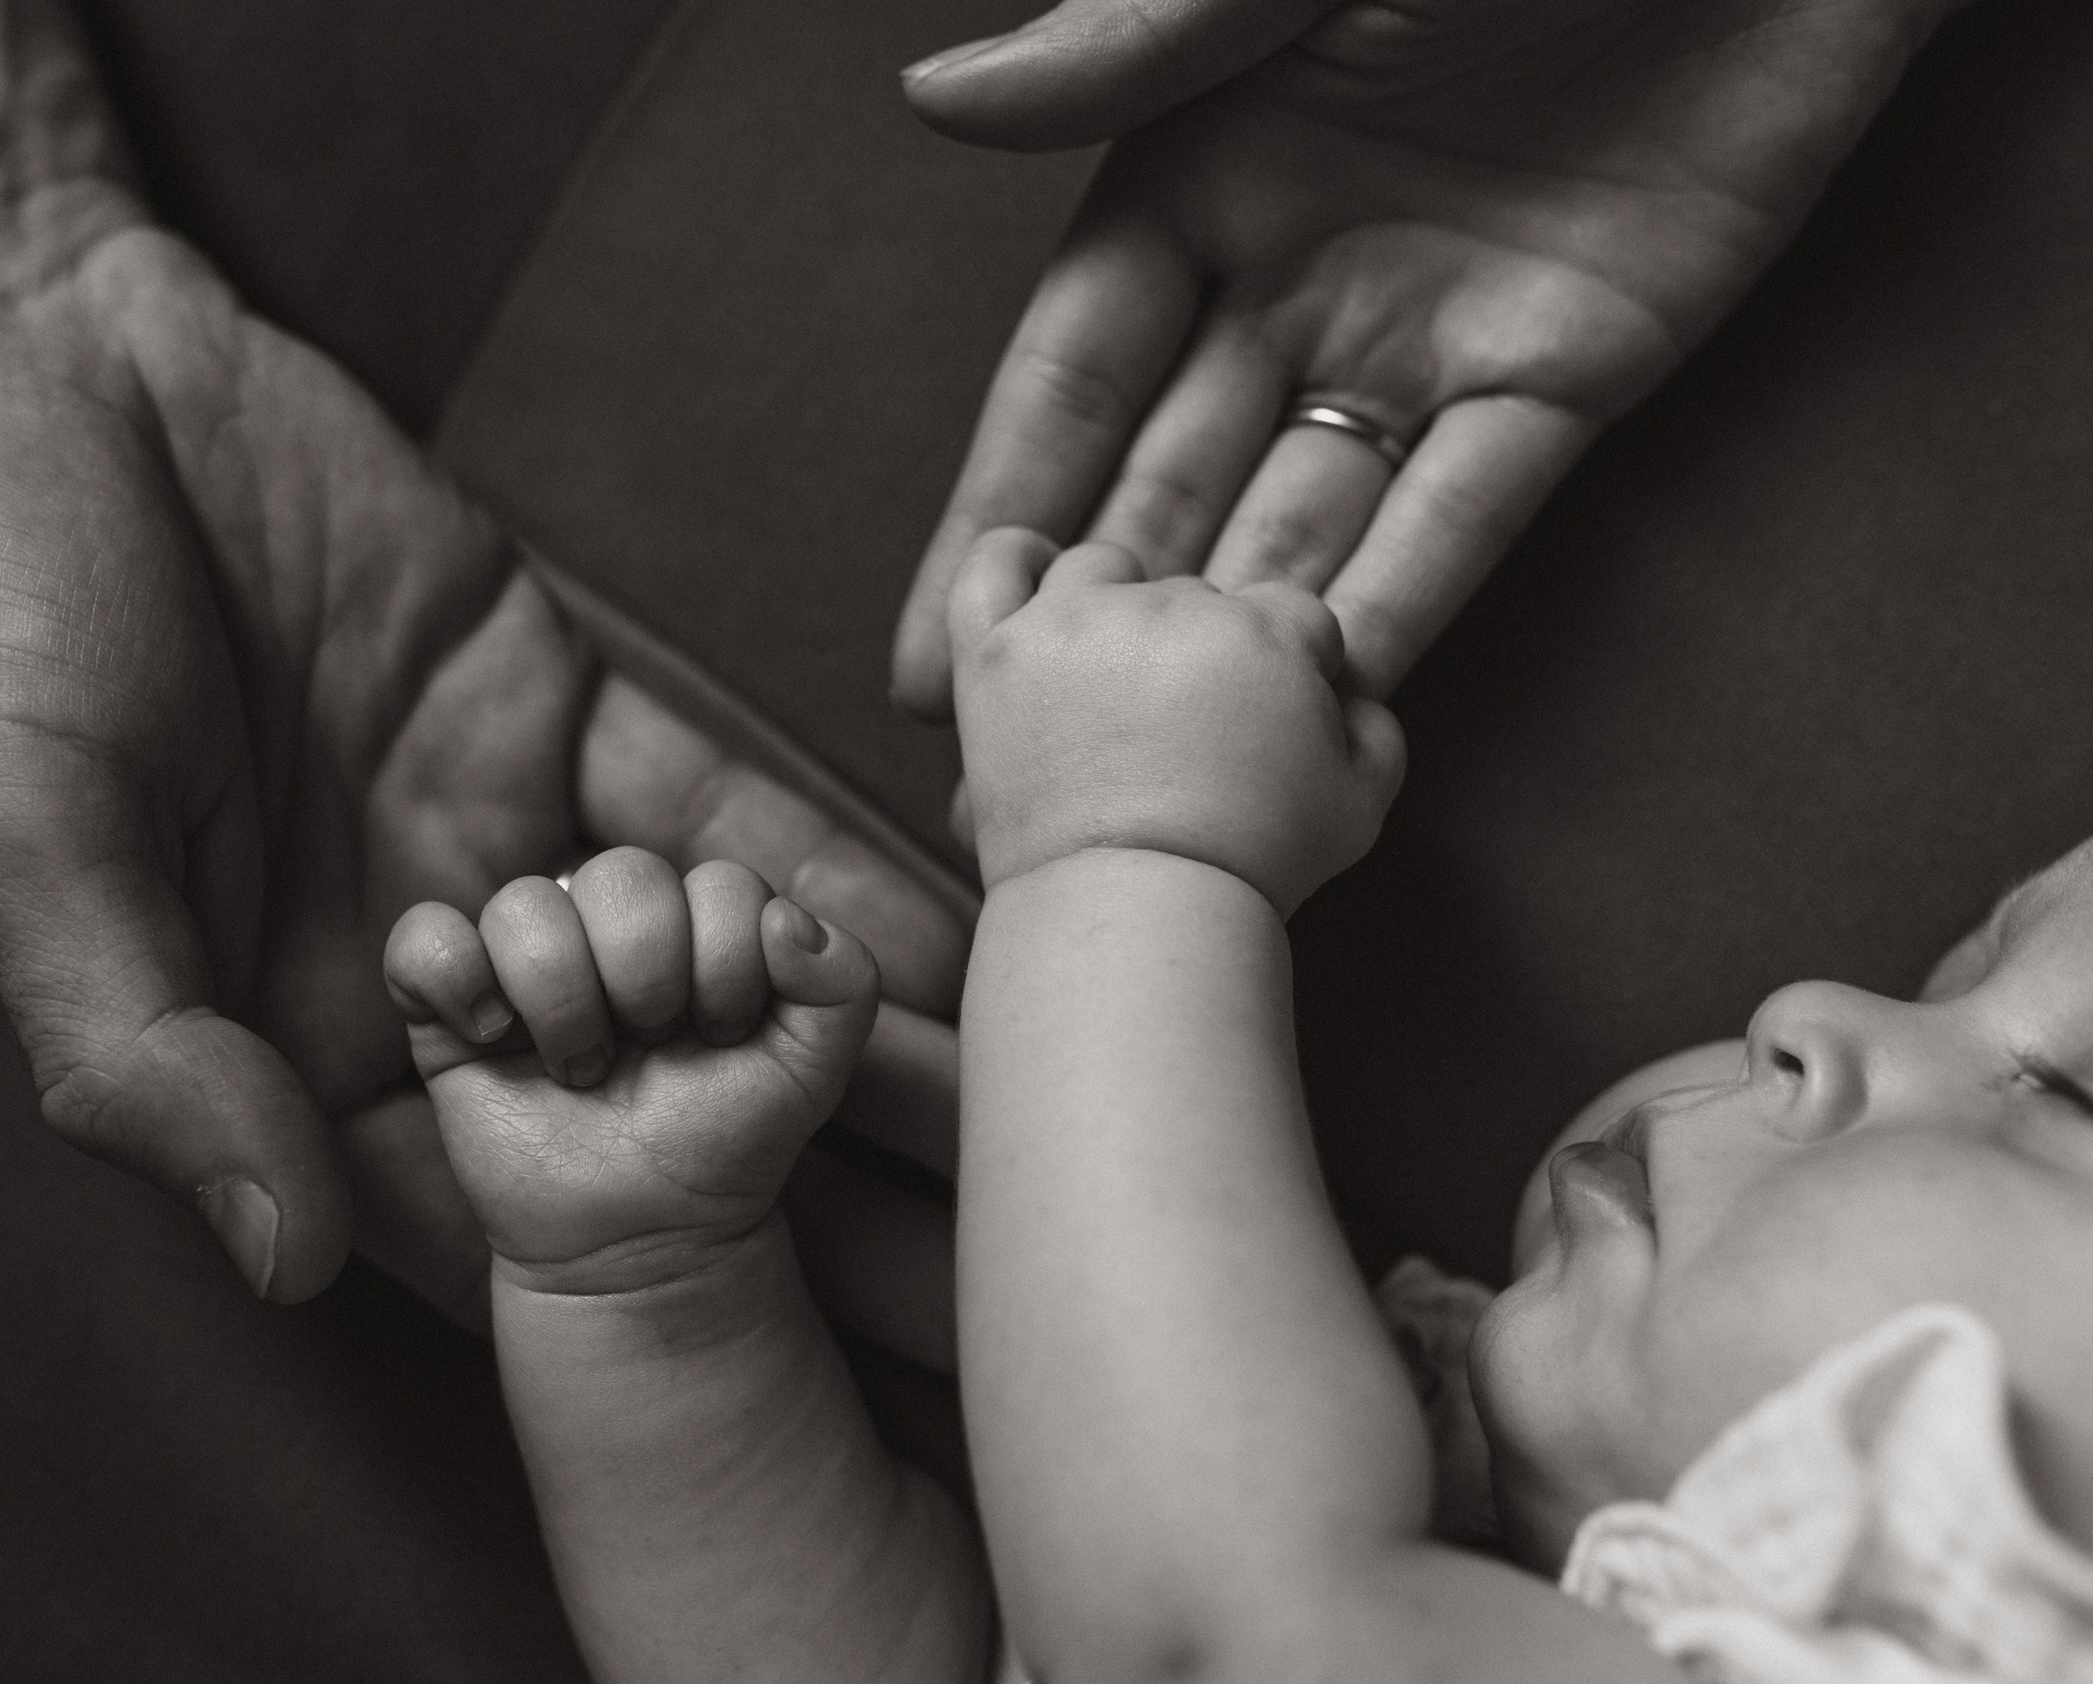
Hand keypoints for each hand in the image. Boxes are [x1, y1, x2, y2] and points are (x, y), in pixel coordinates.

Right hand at [0, 228, 962, 1307]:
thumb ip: (146, 1052)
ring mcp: (490, 823)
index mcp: (267, 1027)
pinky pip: (706, 796)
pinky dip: (815, 863)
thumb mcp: (27, 839)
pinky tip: (938, 935)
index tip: (778, 1396)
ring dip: (831, 1042)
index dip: (612, 1293)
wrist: (39, 349)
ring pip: (687, 963)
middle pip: (617, 1110)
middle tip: (959, 1297)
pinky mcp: (548, 693)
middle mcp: (404, 952)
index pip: (462, 1207)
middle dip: (775, 1200)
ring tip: (1009, 1131)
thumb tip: (284, 1263)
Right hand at [386, 850, 879, 1284]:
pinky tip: (495, 1036)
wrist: (643, 1240)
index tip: (728, 1037)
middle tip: (653, 1050)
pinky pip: (421, 940)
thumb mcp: (812, 1074)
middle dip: (652, 975)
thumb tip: (788, 921)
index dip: (731, 964)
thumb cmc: (723, 1146)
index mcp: (694, 918)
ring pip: (524, 903)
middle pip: (621, 873)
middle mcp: (605, 923)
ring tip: (584, 1070)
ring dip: (565, 998)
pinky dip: (455, 975)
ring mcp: (523, 961)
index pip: (718, 881)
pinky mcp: (448, 1010)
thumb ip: (844, 986)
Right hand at [896, 0, 1957, 709]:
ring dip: (1229, 651)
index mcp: (1205, 166)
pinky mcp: (1576, 362)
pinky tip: (1325, 708)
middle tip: (1012, 776)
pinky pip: (1473, 510)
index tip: (930, 656)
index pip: (1075, 379)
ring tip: (1150, 785)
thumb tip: (938, 100)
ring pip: (1306, 520)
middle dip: (1097, 633)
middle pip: (1169, 483)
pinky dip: (1407, 604)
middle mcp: (1301, 270)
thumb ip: (1132, 43)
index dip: (1000, 520)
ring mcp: (1435, 329)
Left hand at [948, 530, 1401, 906]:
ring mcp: (1077, 621)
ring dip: (1113, 609)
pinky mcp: (998, 650)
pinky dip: (1009, 560)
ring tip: (1112, 681)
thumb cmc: (1250, 865)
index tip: (1262, 720)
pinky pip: (993, 567)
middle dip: (1196, 650)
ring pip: (1099, 570)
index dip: (1285, 662)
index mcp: (1265, 629)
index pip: (1287, 610)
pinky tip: (1030, 585)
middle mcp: (1171, 604)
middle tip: (1177, 730)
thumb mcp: (1357, 809)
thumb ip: (1376, 736)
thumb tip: (1353, 698)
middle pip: (1190, 592)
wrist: (1135, 907)